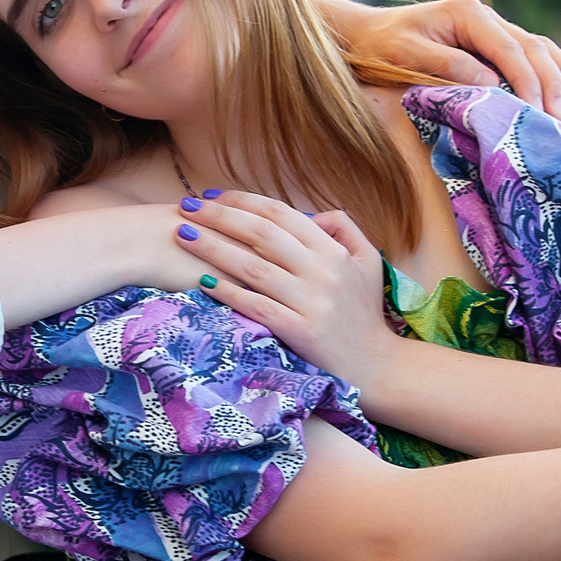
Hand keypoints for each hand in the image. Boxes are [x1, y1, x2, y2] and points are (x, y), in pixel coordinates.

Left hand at [172, 193, 397, 389]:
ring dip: (213, 248)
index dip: (243, 201)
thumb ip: (345, 229)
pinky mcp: (299, 332)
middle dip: (219, 216)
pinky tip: (201, 282)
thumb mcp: (368, 262)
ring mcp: (310, 302)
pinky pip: (256, 306)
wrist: (377, 365)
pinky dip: (227, 292)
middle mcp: (322, 272)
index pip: (280, 215)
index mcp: (333, 251)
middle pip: (261, 234)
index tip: (213, 195)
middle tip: (187, 206)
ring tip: (183, 236)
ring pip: (253, 267)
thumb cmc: (364, 313)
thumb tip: (312, 213)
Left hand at [345, 0, 560, 118]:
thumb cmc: (381, 46)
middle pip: (534, 48)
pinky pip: (532, 58)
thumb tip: (492, 82)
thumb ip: (447, 66)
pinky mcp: (494, 46)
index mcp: (469, 15)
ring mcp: (494, 30)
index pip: (510, 49)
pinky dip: (555, 74)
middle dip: (553, 84)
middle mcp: (488, 18)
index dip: (528, 81)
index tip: (539, 111)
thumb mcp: (406, 55)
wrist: (368, 34)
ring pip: (542, 50)